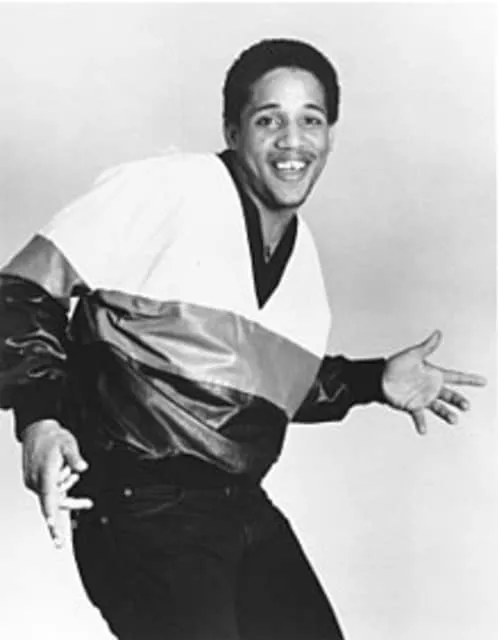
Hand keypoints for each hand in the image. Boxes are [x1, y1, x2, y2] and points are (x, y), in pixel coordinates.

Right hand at [22, 419, 92, 547]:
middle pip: (54, 502)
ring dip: (67, 492)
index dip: (50, 512)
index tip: (52, 526)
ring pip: (53, 498)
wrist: (37, 432)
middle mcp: (36, 481)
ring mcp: (34, 483)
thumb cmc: (52, 438)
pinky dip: (62, 489)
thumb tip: (83, 467)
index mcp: (44, 474)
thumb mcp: (67, 443)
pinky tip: (71, 478)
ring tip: (80, 486)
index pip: (48, 497)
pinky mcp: (35, 483)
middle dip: (71, 504)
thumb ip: (74, 457)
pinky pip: (50, 493)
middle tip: (85, 508)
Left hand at [382, 330, 485, 434]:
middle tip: (466, 406)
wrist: (378, 377)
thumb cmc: (395, 365)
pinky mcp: (412, 406)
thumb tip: (438, 333)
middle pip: (450, 395)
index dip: (469, 379)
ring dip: (447, 414)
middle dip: (459, 401)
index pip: (456, 377)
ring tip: (454, 419)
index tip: (483, 381)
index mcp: (434, 374)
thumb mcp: (412, 354)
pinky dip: (421, 423)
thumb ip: (426, 347)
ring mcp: (423, 398)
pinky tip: (423, 430)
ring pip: (439, 408)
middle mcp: (431, 388)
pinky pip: (419, 416)